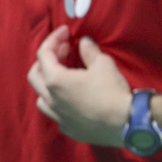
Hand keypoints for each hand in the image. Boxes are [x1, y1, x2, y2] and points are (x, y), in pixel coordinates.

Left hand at [27, 26, 131, 146]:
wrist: (127, 123)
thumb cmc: (112, 91)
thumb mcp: (102, 64)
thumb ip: (88, 51)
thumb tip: (84, 42)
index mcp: (55, 81)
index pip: (43, 54)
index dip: (53, 39)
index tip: (66, 32)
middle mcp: (51, 100)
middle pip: (34, 75)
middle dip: (45, 60)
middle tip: (63, 51)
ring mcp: (58, 117)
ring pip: (41, 98)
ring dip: (48, 84)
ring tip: (63, 75)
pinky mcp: (68, 129)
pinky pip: (56, 114)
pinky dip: (59, 102)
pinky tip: (72, 99)